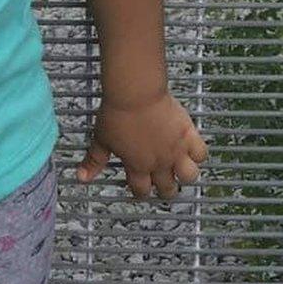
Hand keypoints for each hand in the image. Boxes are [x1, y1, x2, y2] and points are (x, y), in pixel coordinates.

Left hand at [76, 90, 207, 200]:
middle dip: (165, 189)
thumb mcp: (101, 138)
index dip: (140, 191)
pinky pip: (201, 152)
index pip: (142, 191)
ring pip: (189, 176)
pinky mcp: (188, 134)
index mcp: (138, 166)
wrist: (135, 92)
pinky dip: (198, 154)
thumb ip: (94, 160)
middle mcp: (159, 163)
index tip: (139, 186)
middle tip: (162, 181)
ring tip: (180, 169)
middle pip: (168, 189)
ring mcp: (176, 150)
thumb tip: (81, 178)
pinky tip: (192, 150)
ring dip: (185, 175)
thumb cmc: (117, 113)